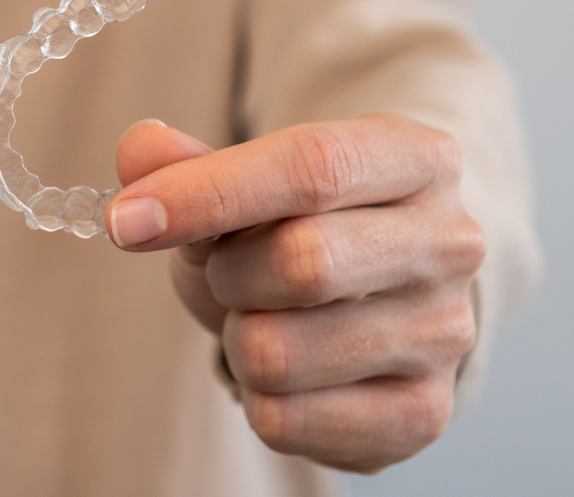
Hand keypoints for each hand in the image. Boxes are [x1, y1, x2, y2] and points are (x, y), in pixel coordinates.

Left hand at [106, 114, 484, 472]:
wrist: (376, 291)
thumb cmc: (303, 224)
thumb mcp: (248, 181)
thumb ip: (189, 163)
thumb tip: (139, 151)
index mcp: (414, 158)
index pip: (309, 168)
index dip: (206, 194)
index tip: (125, 221)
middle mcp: (448, 243)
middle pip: (300, 263)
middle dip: (227, 273)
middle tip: (228, 270)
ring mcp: (445, 334)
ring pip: (278, 353)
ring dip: (238, 338)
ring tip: (265, 318)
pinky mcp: (421, 412)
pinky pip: (284, 421)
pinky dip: (256, 396)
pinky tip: (288, 369)